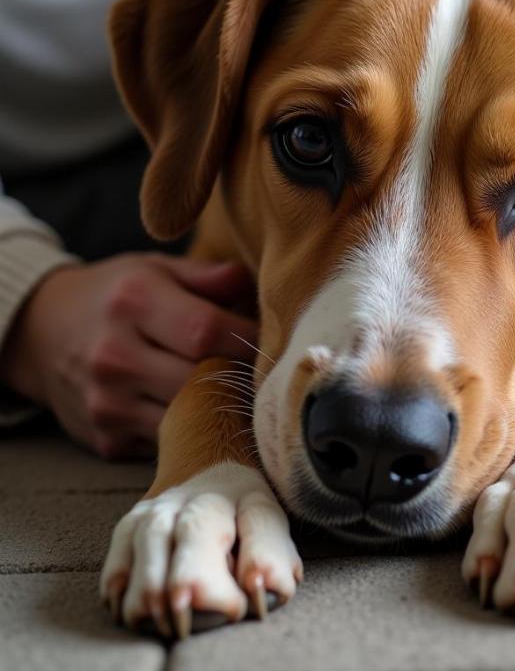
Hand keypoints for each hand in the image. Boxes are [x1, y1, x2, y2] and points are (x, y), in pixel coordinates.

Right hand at [0, 253, 258, 458]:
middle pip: (201, 380)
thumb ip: (207, 276)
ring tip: (243, 395)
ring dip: (223, 411)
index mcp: (133, 302)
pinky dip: (195, 432)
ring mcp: (107, 404)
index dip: (249, 340)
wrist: (42, 333)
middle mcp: (115, 356)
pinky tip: (207, 415)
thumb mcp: (156, 268)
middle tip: (268, 374)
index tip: (274, 341)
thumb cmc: (116, 295)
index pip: (206, 331)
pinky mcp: (107, 440)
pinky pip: (170, 444)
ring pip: (190, 420)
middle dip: (242, 378)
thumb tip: (251, 284)